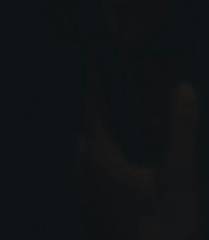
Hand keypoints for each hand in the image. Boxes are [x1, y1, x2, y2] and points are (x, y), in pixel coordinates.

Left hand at [80, 74, 201, 236]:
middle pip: (90, 122)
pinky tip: (131, 159)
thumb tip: (182, 87)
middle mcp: (84, 170)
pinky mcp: (95, 211)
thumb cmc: (165, 230)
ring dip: (108, 130)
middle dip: (104, 100)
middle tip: (118, 78)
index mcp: (97, 154)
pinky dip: (110, 153)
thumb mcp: (180, 177)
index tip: (95, 45)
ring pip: (92, 148)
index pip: (92, 100)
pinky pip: (97, 169)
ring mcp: (86, 193)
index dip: (95, 72)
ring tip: (129, 116)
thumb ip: (180, 130)